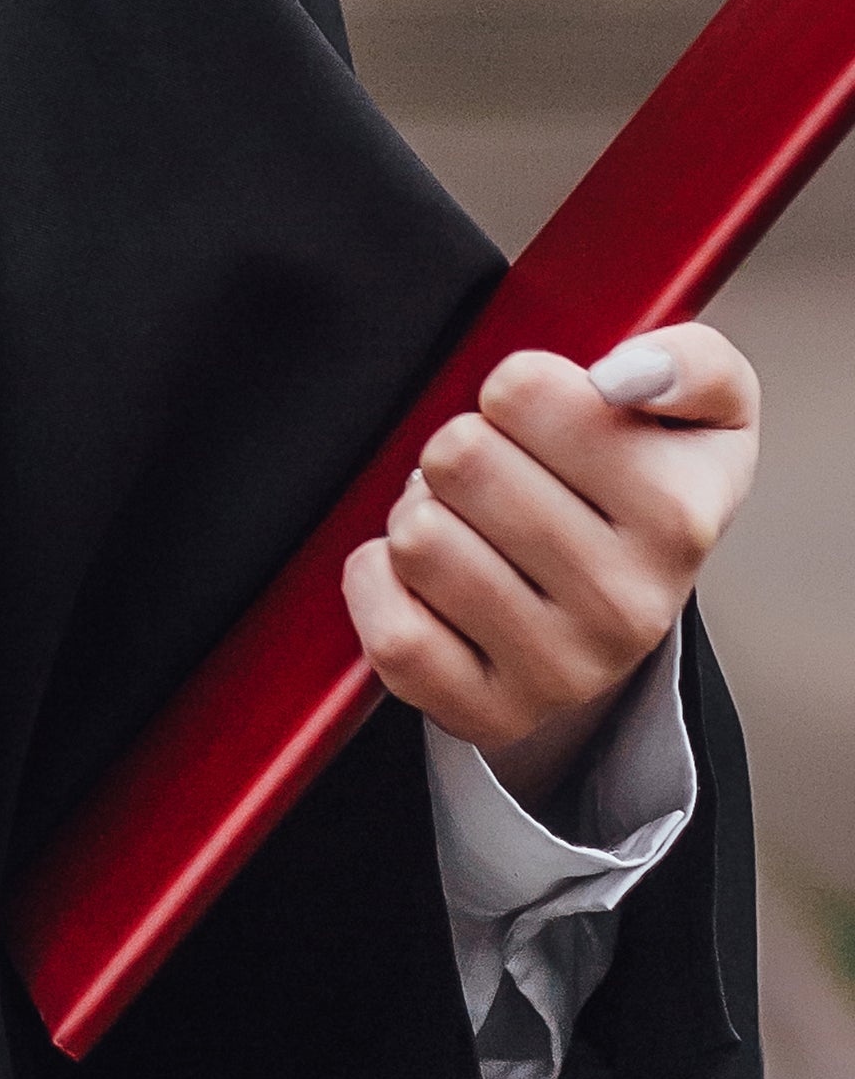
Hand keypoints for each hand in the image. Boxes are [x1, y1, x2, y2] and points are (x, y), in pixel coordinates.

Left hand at [343, 326, 758, 813]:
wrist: (619, 614)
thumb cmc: (645, 487)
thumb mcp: (701, 412)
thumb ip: (692, 363)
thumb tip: (624, 376)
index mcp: (680, 515)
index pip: (521, 393)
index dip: (512, 391)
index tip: (539, 419)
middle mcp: (629, 605)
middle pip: (458, 457)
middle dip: (459, 451)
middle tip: (490, 478)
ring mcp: (559, 672)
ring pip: (417, 538)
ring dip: (417, 514)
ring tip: (460, 523)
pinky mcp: (488, 716)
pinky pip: (391, 632)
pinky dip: (378, 583)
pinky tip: (416, 574)